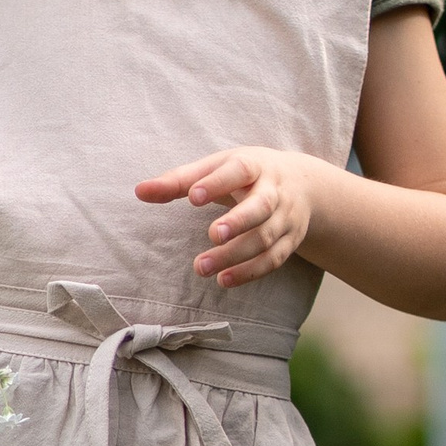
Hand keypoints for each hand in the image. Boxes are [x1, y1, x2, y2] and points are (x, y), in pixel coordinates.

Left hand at [136, 144, 318, 286]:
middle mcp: (275, 191)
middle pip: (261, 206)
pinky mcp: (290, 241)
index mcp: (254, 165)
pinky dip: (249, 272)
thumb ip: (179, 180)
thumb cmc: (247, 174)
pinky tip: (223, 280)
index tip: (193, 197)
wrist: (305, 185)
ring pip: (265, 238)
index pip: (238, 170)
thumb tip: (139, 191)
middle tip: (212, 235)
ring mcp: (286, 217)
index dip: (216, 183)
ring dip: (235, 255)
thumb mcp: (218, 167)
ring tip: (202, 267)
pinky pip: (273, 259)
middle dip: (238, 221)